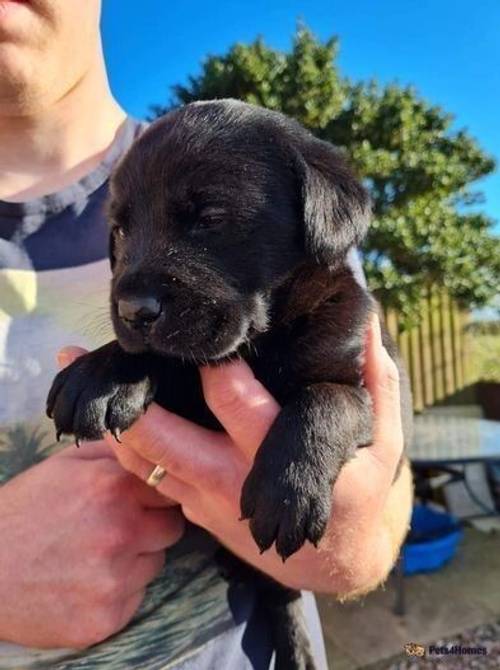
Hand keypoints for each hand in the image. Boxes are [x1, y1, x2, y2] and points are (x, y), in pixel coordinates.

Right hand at [0, 441, 184, 648]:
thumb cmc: (23, 511)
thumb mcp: (64, 465)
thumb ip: (113, 451)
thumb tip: (150, 443)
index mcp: (113, 488)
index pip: (172, 487)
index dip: (159, 493)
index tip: (146, 499)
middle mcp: (121, 533)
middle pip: (172, 528)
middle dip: (152, 526)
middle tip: (118, 529)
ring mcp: (115, 579)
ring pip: (155, 565)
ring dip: (136, 560)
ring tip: (94, 556)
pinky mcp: (107, 619)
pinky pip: (136, 599)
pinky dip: (119, 592)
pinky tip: (86, 583)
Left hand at [58, 313, 411, 596]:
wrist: (338, 560)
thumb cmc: (360, 489)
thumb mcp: (382, 440)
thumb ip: (378, 382)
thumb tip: (372, 325)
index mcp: (281, 458)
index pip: (234, 403)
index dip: (215, 365)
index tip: (203, 332)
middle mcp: (234, 480)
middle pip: (164, 439)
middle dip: (135, 398)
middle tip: (116, 353)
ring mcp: (208, 500)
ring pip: (141, 461)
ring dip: (111, 419)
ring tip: (77, 366)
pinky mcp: (195, 510)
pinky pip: (146, 477)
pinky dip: (120, 444)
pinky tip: (101, 408)